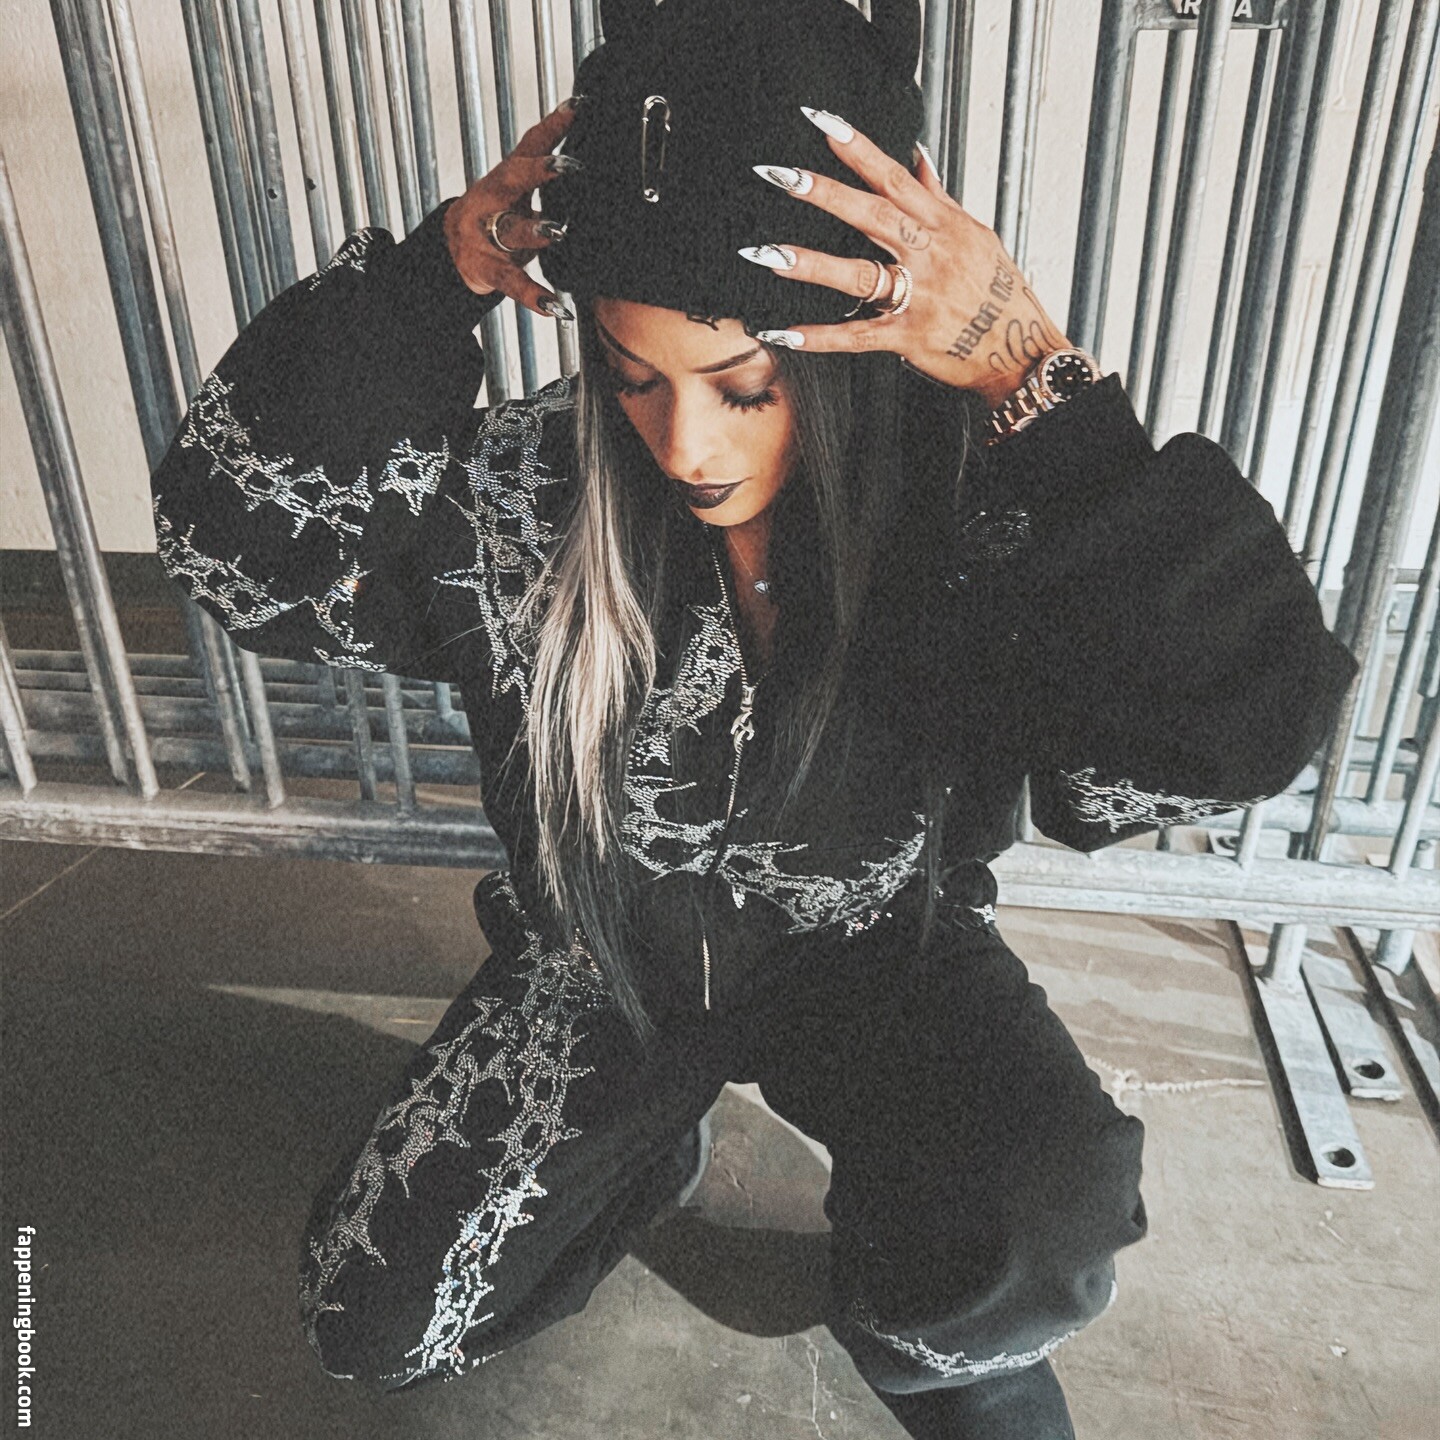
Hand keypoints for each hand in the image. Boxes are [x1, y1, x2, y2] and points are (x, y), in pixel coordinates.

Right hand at [443, 98, 581, 318]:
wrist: (452, 253)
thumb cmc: (496, 215)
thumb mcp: (518, 187)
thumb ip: (545, 164)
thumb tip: (584, 129)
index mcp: (506, 178)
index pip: (530, 145)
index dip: (553, 125)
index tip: (579, 107)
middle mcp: (494, 200)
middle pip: (515, 179)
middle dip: (541, 170)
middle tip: (570, 165)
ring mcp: (488, 235)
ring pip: (512, 230)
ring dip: (535, 230)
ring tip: (557, 231)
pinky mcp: (489, 270)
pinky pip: (513, 283)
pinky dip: (535, 297)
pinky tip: (555, 307)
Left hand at [745, 109, 1070, 404]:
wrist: (1023, 350)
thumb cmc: (999, 293)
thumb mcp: (977, 236)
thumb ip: (940, 198)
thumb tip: (917, 156)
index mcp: (944, 226)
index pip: (895, 177)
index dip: (859, 149)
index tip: (822, 124)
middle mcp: (931, 256)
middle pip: (872, 215)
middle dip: (825, 193)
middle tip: (782, 175)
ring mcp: (920, 298)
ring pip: (860, 274)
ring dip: (812, 264)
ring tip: (769, 254)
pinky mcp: (909, 338)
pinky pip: (857, 335)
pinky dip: (821, 336)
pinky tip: (784, 332)